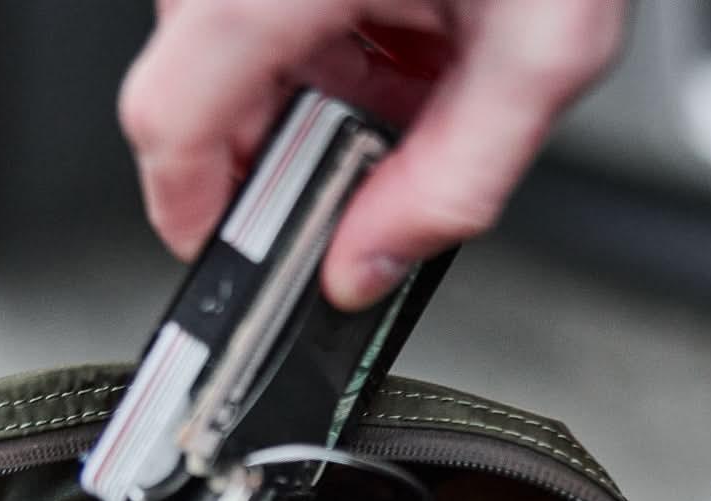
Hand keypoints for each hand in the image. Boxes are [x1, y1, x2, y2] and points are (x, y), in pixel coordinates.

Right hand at [119, 0, 626, 309]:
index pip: (169, 115)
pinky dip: (331, 59)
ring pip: (232, 60)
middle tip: (366, 170)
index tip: (227, 252)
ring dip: (315, 107)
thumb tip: (365, 265)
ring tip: (407, 90)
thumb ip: (453, 181)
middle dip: (282, 159)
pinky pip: (268, 18)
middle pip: (199, 95)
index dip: (188, 206)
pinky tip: (401, 50)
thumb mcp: (541, 52)